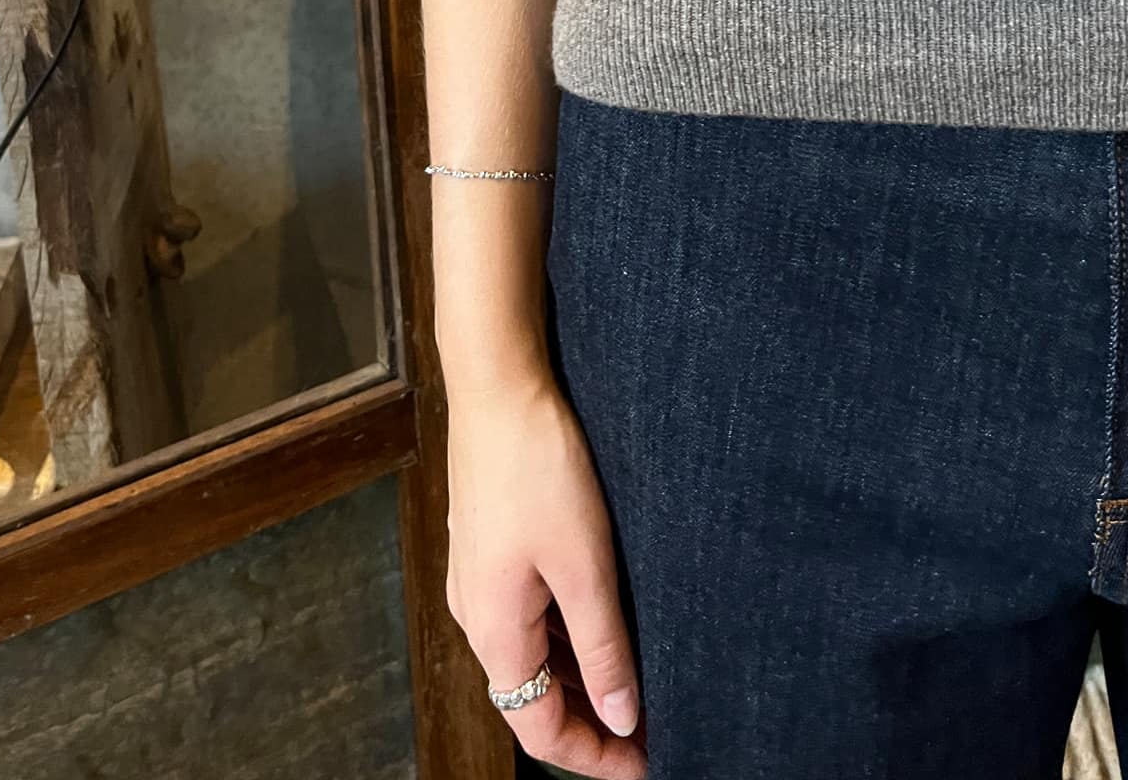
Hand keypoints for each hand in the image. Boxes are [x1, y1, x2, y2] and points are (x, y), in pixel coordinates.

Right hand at [445, 371, 646, 776]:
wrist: (496, 384)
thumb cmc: (537, 466)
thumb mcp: (584, 565)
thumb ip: (603, 648)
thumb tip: (622, 719)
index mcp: (493, 630)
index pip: (539, 731)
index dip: (595, 758)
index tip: (648, 762)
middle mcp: (474, 614)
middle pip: (531, 698)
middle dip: (592, 722)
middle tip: (654, 724)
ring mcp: (476, 578)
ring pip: (529, 655)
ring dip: (579, 677)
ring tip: (638, 676)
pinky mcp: (486, 545)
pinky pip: (524, 615)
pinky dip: (563, 635)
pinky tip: (602, 616)